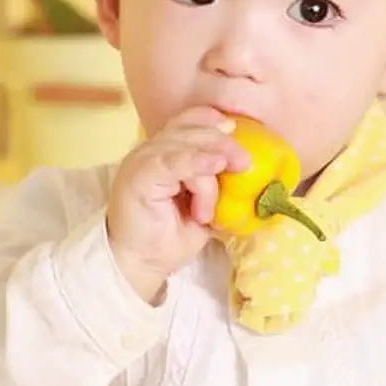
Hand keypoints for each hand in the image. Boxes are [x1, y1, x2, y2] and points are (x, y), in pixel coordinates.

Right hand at [106, 107, 250, 303]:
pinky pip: (170, 161)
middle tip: (244, 164)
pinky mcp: (137, 177)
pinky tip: (214, 166)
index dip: (213, 120)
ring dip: (208, 172)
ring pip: (185, 145)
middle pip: (191, 129)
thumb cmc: (170, 237)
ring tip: (207, 209)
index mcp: (165, 152)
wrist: (141, 264)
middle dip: (223, 143)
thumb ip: (217, 182)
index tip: (236, 130)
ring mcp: (141, 161)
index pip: (188, 121)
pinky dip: (194, 162)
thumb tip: (247, 169)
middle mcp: (150, 150)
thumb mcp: (204, 204)